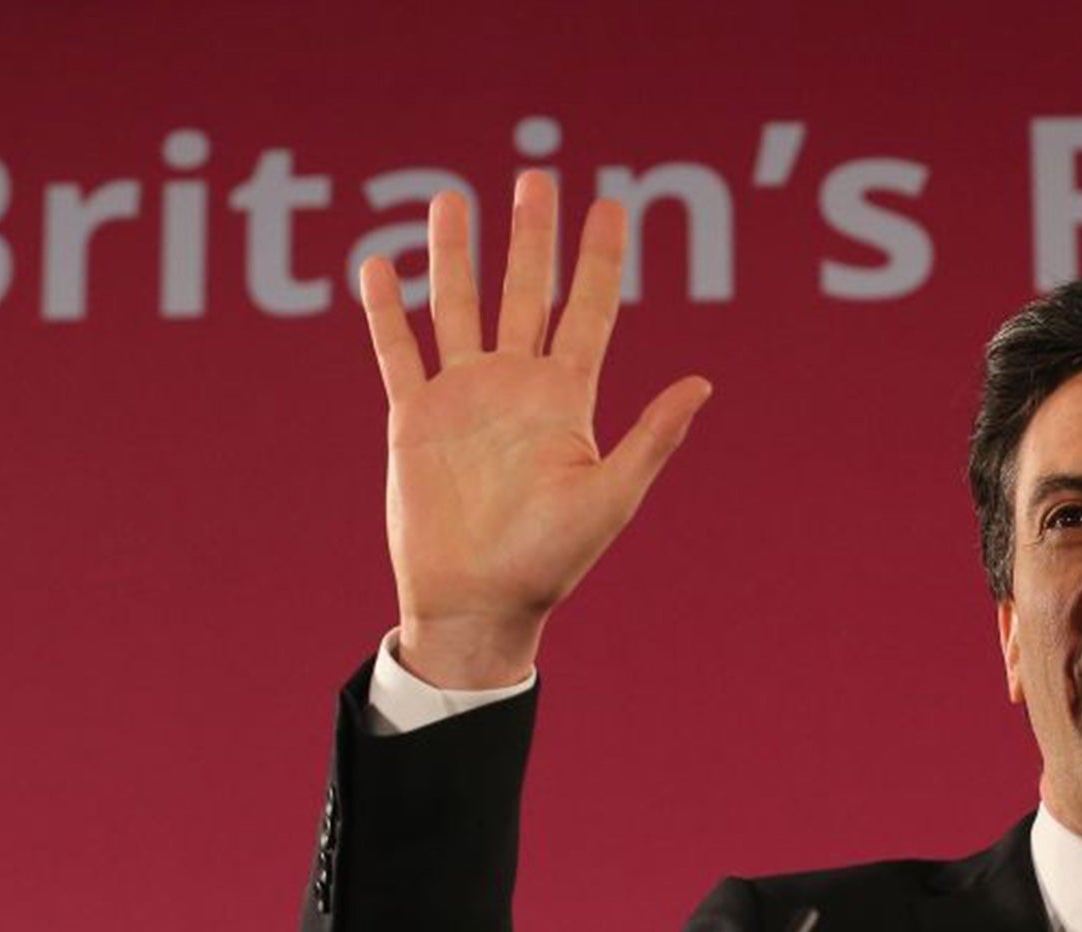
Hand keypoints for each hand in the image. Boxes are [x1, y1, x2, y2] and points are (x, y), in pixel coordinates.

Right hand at [359, 173, 711, 686]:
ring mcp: (463, 398)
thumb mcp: (611, 497)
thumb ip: (652, 437)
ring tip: (451, 200)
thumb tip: (703, 383)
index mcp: (566, 400)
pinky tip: (378, 266)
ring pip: (456, 307)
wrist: (479, 603)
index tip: (610, 204)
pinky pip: (398, 352)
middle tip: (536, 178)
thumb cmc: (551, 561)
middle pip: (526, 292)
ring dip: (453, 255)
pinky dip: (385, 311)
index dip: (600, 259)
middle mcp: (515, 387)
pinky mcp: (414, 419)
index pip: (589, 311)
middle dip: (531, 237)